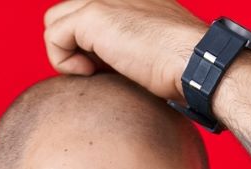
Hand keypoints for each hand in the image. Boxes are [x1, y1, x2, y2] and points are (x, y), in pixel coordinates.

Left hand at [42, 0, 208, 103]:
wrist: (198, 64)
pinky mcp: (93, 14)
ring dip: (67, 53)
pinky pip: (53, 36)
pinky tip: (91, 73)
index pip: (86, 14)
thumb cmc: (181, 68)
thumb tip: (97, 63)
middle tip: (98, 71)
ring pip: (54, 22)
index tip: (106, 67)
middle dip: (73, 45)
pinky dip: (64, 62)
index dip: (87, 44)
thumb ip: (123, 43)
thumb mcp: (149, 47)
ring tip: (95, 72)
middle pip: (66, 14)